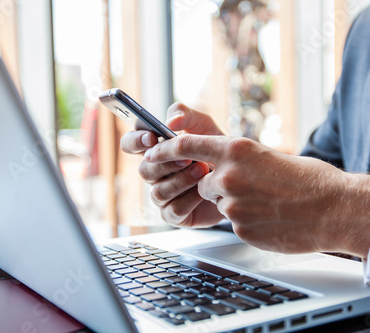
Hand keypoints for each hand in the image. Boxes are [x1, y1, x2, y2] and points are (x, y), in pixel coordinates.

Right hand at [120, 103, 224, 226]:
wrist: (239, 176)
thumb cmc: (216, 149)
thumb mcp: (204, 125)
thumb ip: (186, 115)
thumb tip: (170, 122)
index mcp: (155, 150)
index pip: (130, 144)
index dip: (135, 141)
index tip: (151, 138)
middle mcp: (155, 174)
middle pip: (144, 170)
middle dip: (166, 164)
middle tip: (188, 157)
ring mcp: (163, 196)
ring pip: (159, 192)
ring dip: (181, 181)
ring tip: (202, 170)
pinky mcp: (175, 215)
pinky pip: (174, 210)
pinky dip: (190, 199)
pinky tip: (205, 191)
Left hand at [143, 135, 369, 256]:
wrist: (334, 209)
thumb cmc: (310, 180)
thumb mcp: (269, 157)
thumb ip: (240, 161)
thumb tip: (222, 165)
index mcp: (237, 149)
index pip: (188, 145)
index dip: (166, 150)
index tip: (153, 154)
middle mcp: (229, 175)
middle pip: (204, 183)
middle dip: (218, 187)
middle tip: (251, 189)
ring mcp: (232, 204)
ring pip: (219, 205)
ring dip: (236, 205)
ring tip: (267, 204)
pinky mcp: (239, 228)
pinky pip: (233, 223)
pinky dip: (247, 221)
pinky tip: (270, 218)